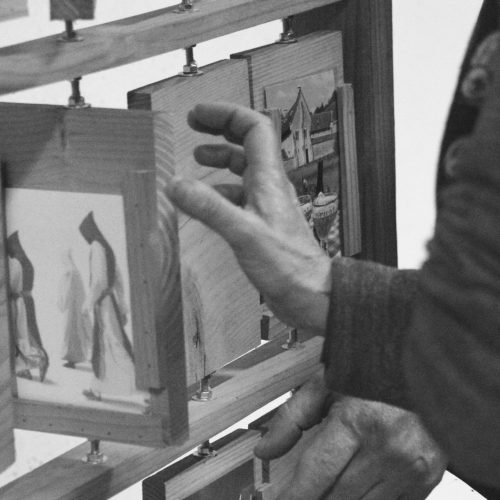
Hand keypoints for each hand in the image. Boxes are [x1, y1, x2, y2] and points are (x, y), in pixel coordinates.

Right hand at [165, 103, 331, 333]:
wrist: (310, 293)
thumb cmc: (286, 265)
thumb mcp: (242, 233)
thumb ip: (208, 208)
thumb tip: (175, 184)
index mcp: (268, 179)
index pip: (253, 128)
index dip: (226, 114)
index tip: (198, 115)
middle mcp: (269, 186)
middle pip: (248, 143)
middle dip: (221, 129)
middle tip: (195, 125)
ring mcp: (266, 205)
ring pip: (243, 170)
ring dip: (221, 159)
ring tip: (197, 158)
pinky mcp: (262, 224)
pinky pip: (240, 197)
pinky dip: (221, 191)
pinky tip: (207, 200)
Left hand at [255, 373, 446, 499]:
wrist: (423, 366)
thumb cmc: (373, 371)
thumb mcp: (327, 385)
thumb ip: (292, 418)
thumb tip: (264, 450)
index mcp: (356, 421)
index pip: (315, 474)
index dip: (293, 496)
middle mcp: (385, 448)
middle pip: (337, 497)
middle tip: (303, 494)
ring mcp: (410, 467)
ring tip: (327, 491)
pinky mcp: (428, 477)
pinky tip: (356, 492)